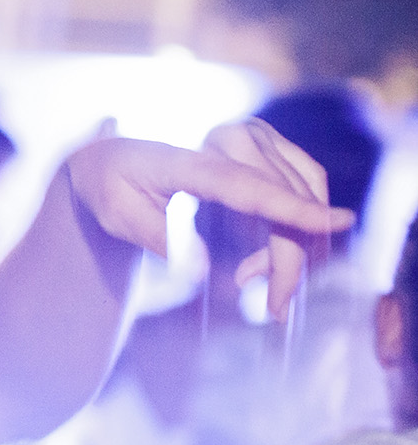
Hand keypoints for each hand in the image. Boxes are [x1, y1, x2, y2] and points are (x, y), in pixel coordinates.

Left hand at [65, 120, 352, 317]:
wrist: (109, 157)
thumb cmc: (110, 188)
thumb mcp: (118, 216)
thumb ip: (158, 239)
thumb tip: (198, 270)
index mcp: (185, 159)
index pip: (242, 184)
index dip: (289, 207)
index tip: (334, 223)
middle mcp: (225, 138)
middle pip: (279, 201)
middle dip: (287, 260)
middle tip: (274, 308)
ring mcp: (250, 136)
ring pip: (300, 194)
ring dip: (292, 244)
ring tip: (251, 277)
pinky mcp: (266, 144)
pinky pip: (304, 186)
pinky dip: (298, 222)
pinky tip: (265, 253)